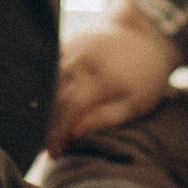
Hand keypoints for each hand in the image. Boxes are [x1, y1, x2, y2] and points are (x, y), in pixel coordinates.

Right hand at [48, 9, 178, 149]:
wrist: (145, 35)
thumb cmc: (145, 76)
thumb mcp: (135, 103)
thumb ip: (105, 118)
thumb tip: (74, 133)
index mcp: (99, 77)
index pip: (69, 108)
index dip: (58, 132)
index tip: (54, 152)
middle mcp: (81, 60)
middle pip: (53, 96)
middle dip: (46, 124)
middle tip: (43, 147)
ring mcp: (71, 48)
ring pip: (47, 81)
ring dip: (41, 107)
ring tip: (41, 129)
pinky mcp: (67, 42)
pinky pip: (48, 65)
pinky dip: (43, 85)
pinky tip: (42, 103)